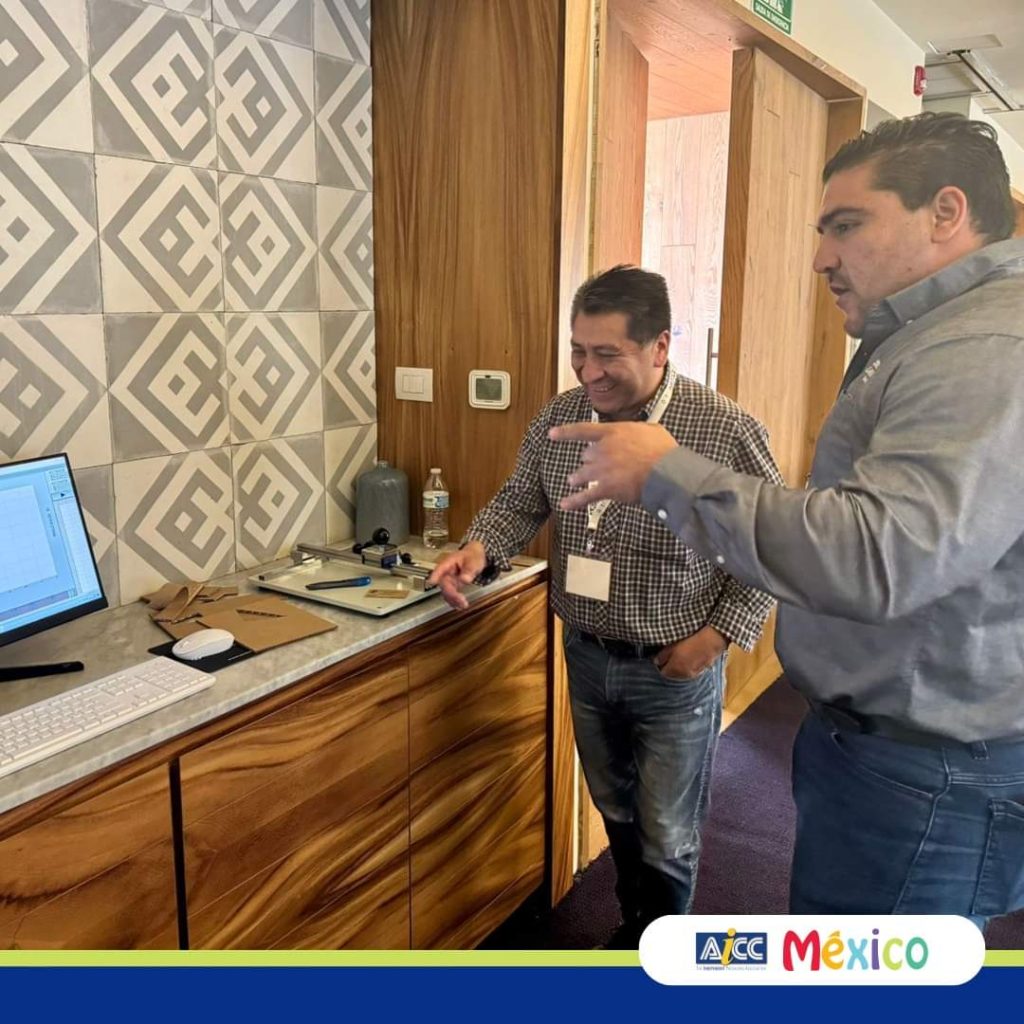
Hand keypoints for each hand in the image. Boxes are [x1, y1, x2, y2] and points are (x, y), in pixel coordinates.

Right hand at [427, 541, 487, 609]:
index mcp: (449, 562)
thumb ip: (469, 570)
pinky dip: (454, 601)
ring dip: (452, 600)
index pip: (440, 568)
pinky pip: (450, 595)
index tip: (432, 582)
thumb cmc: (472, 556)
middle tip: (462, 601)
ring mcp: (448, 580)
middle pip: (444, 584)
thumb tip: (464, 579)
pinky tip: (460, 606)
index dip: (435, 575)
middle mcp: (446, 572)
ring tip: (463, 605)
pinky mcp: (451, 586)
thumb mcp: (473, 562)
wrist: (475, 557)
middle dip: (451, 594)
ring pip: (446, 592)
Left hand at [547, 422, 677, 510]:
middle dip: (589, 462)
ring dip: (578, 478)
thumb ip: (638, 430)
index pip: (582, 430)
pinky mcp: (605, 488)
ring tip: (575, 481)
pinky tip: (565, 505)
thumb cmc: (663, 451)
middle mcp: (603, 450)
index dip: (565, 432)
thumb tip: (639, 432)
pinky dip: (574, 502)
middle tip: (593, 466)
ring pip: (581, 475)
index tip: (552, 434)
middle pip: (585, 457)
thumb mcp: (651, 430)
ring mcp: (602, 470)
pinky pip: (585, 497)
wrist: (667, 472)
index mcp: (612, 433)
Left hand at [653, 626, 726, 680]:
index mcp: (675, 669)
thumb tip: (656, 661)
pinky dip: (689, 666)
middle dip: (670, 667)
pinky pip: (691, 671)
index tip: (661, 657)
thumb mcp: (673, 644)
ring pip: (682, 674)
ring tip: (681, 654)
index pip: (663, 672)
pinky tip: (690, 656)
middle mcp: (684, 675)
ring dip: (679, 667)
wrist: (713, 638)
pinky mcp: (703, 669)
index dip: (661, 664)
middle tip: (670, 655)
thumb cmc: (691, 639)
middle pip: (673, 675)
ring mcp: (695, 673)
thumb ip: (663, 655)